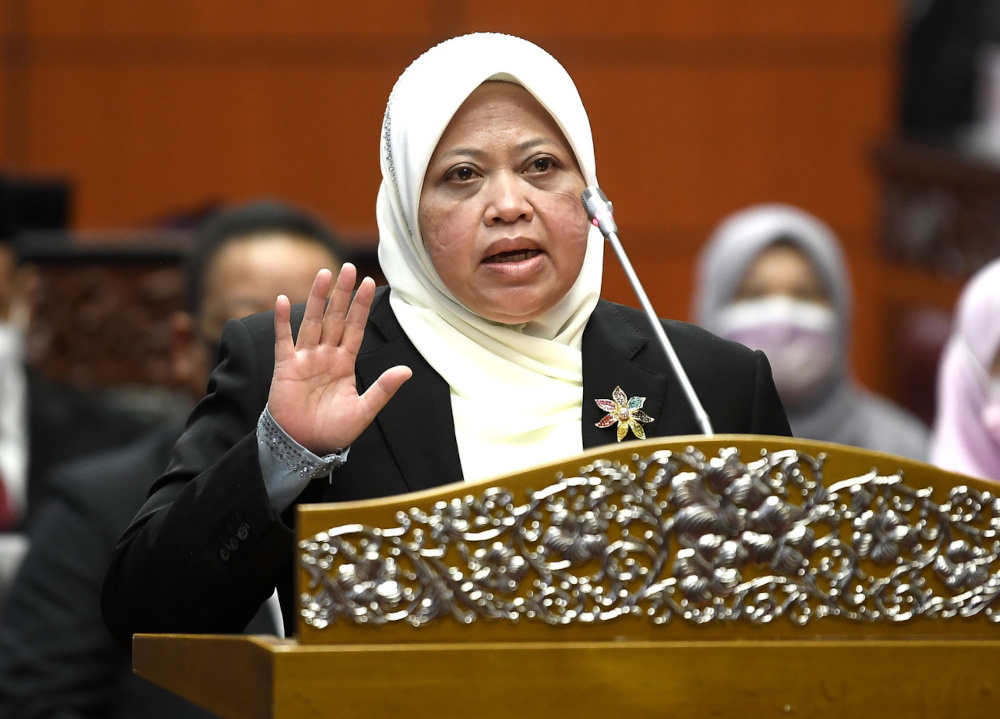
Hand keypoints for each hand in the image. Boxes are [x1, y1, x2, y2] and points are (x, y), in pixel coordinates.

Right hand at [267, 264, 411, 454]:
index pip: (355, 328)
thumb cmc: (333, 431)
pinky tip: (285, 300)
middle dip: (342, 294)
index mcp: (345, 363)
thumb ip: (383, 389)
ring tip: (324, 274)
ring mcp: (305, 359)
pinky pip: (283, 340)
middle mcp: (325, 356)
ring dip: (318, 299)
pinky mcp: (285, 367)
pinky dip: (283, 321)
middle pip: (335, 318)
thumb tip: (407, 371)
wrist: (304, 447)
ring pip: (313, 322)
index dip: (360, 306)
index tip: (369, 283)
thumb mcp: (363, 411)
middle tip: (349, 268)